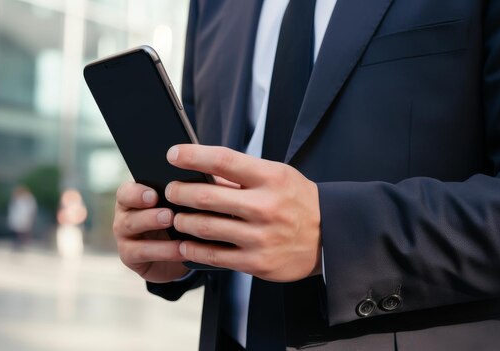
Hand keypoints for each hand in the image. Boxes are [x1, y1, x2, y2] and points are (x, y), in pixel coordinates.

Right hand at [113, 181, 188, 282]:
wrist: (184, 254)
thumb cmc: (185, 221)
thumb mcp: (188, 204)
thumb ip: (192, 190)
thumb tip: (208, 178)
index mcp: (136, 195)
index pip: (128, 189)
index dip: (137, 192)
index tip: (154, 195)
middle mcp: (126, 212)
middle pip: (126, 206)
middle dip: (148, 209)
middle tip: (168, 214)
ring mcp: (124, 235)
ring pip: (131, 227)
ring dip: (152, 225)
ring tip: (173, 225)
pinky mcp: (130, 256)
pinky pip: (142, 253)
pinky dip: (164, 251)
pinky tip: (182, 250)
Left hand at [165, 144, 321, 281]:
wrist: (330, 237)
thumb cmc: (297, 201)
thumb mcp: (277, 177)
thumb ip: (242, 175)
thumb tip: (201, 170)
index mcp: (270, 178)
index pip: (224, 160)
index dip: (193, 156)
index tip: (173, 154)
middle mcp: (265, 206)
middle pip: (207, 196)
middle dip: (179, 192)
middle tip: (170, 191)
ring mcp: (261, 236)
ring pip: (205, 227)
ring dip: (183, 221)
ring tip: (176, 217)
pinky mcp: (257, 262)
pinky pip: (215, 255)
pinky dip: (193, 248)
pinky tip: (185, 243)